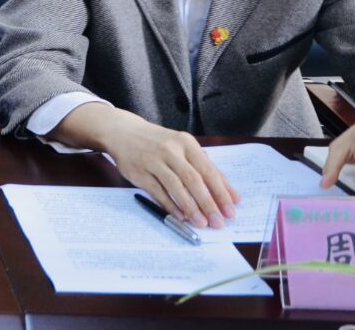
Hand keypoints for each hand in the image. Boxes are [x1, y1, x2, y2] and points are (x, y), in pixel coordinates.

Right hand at [59, 104, 239, 227]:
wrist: (122, 132)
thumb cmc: (160, 143)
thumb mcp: (183, 148)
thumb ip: (206, 168)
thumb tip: (232, 195)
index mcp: (186, 143)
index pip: (208, 170)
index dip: (221, 192)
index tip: (231, 211)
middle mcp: (170, 150)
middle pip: (193, 179)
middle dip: (208, 203)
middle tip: (218, 222)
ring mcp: (152, 160)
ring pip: (175, 186)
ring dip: (190, 207)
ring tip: (201, 223)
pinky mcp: (138, 171)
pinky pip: (157, 191)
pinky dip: (170, 205)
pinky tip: (180, 216)